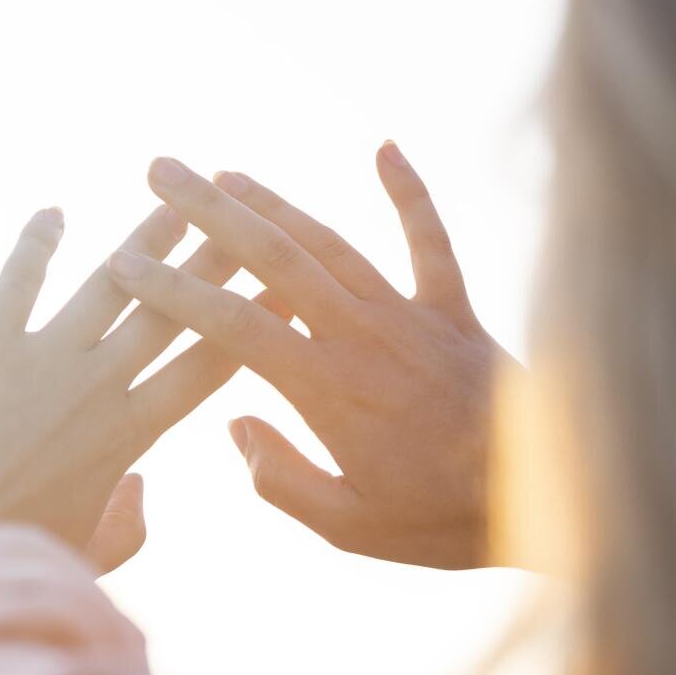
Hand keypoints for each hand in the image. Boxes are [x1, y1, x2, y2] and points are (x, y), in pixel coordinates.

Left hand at [0, 203, 279, 572]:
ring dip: (147, 237)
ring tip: (175, 200)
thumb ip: (126, 528)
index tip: (284, 291)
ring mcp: (44, 355)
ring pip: (113, 280)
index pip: (210, 367)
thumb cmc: (6, 557)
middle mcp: (99, 384)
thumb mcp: (84, 557)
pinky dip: (37, 240)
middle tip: (248, 219)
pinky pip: (20, 275)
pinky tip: (52, 212)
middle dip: (218, 260)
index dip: (251, 325)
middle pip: (176, 309)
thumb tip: (139, 488)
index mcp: (131, 435)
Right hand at [106, 143, 512, 570]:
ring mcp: (411, 315)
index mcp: (326, 388)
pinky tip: (384, 146)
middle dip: (211, 212)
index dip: (175, 291)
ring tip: (227, 172)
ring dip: (276, 203)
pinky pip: (431, 240)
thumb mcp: (348, 527)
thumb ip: (282, 479)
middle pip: (272, 259)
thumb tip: (234, 426)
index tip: (126, 264)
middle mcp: (362, 336)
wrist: (549, 497)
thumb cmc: (443, 520)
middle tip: (162, 173)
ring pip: (331, 243)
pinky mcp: (457, 311)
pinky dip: (409, 192)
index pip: (232, 325)